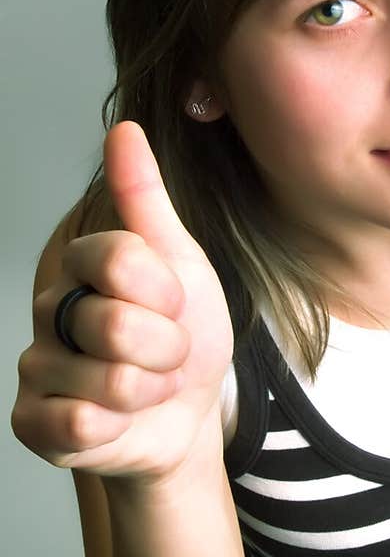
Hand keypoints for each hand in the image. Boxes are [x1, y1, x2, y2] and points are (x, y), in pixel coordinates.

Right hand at [12, 122, 233, 483]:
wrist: (189, 410)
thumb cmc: (184, 332)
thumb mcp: (182, 261)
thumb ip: (147, 198)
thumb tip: (123, 129)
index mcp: (83, 264)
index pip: (121, 259)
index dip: (166, 292)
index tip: (176, 304)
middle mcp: (50, 310)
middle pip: (120, 325)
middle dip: (168, 349)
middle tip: (167, 354)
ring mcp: (37, 368)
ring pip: (110, 381)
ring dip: (151, 392)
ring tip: (148, 387)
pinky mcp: (34, 422)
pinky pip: (80, 425)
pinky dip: (119, 428)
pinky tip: (119, 420)